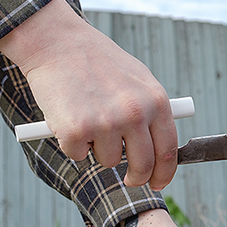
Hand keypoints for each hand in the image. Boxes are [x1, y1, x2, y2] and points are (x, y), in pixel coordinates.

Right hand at [0, 0, 176, 188]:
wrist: (58, 43)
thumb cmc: (99, 63)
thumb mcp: (138, 80)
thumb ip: (152, 112)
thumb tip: (162, 151)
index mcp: (156, 101)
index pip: (168, 151)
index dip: (164, 174)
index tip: (158, 183)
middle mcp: (134, 114)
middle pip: (142, 167)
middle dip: (136, 178)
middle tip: (129, 179)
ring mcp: (105, 123)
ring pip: (108, 162)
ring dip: (98, 150)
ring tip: (88, 118)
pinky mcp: (76, 131)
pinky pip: (78, 156)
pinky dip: (71, 144)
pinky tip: (69, 116)